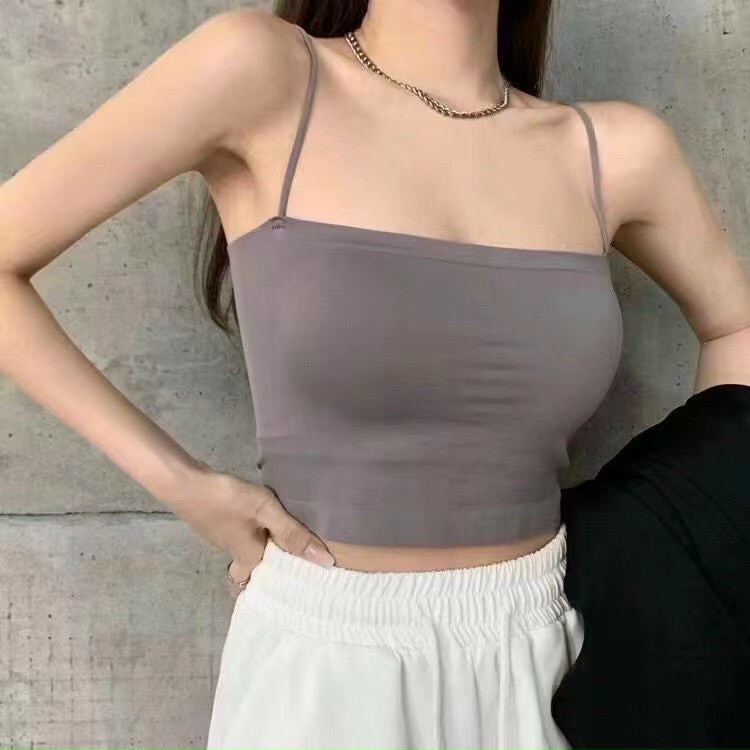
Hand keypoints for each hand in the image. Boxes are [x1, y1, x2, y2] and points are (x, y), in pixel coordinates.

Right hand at [164, 462, 335, 596]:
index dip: (280, 585)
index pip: (264, 583)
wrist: (184, 482)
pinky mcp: (216, 521)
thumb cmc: (227, 500)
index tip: (302, 584)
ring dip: (265, 546)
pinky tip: (263, 517)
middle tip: (300, 560)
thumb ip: (293, 534)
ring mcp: (222, 537)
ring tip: (290, 537)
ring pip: (248, 549)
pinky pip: (241, 533)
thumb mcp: (265, 511)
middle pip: (256, 567)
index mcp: (249, 557)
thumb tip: (324, 562)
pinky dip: (254, 530)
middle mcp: (234, 552)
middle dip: (274, 566)